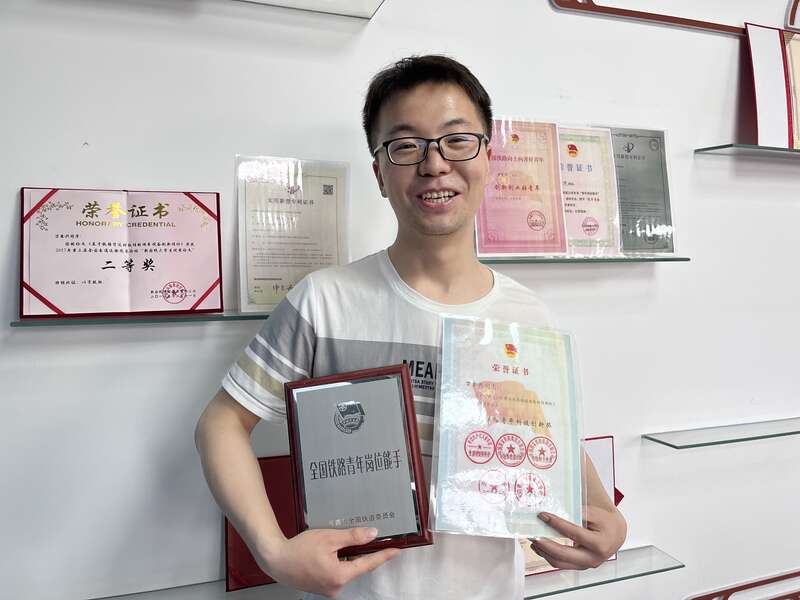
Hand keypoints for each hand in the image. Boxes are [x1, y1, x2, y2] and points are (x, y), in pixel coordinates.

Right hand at [258, 527, 399, 597]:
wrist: (276, 559)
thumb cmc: (299, 549)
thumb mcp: (329, 538)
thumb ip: (352, 537)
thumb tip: (372, 535)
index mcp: (340, 576)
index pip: (368, 564)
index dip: (383, 556)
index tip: (396, 551)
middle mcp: (336, 587)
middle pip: (357, 567)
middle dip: (361, 553)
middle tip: (366, 539)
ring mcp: (328, 589)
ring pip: (346, 570)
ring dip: (347, 557)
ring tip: (337, 543)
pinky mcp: (321, 587)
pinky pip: (336, 573)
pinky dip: (338, 562)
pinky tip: (330, 553)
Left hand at [529, 506, 626, 569]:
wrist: (616, 534)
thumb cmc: (606, 522)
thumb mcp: (595, 513)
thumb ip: (578, 513)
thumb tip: (555, 510)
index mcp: (600, 543)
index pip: (574, 533)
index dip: (557, 524)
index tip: (543, 516)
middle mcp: (594, 558)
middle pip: (564, 554)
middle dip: (545, 544)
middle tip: (533, 534)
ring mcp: (586, 564)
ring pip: (560, 562)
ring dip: (544, 552)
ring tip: (533, 540)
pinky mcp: (580, 566)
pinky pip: (562, 564)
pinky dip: (548, 556)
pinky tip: (540, 547)